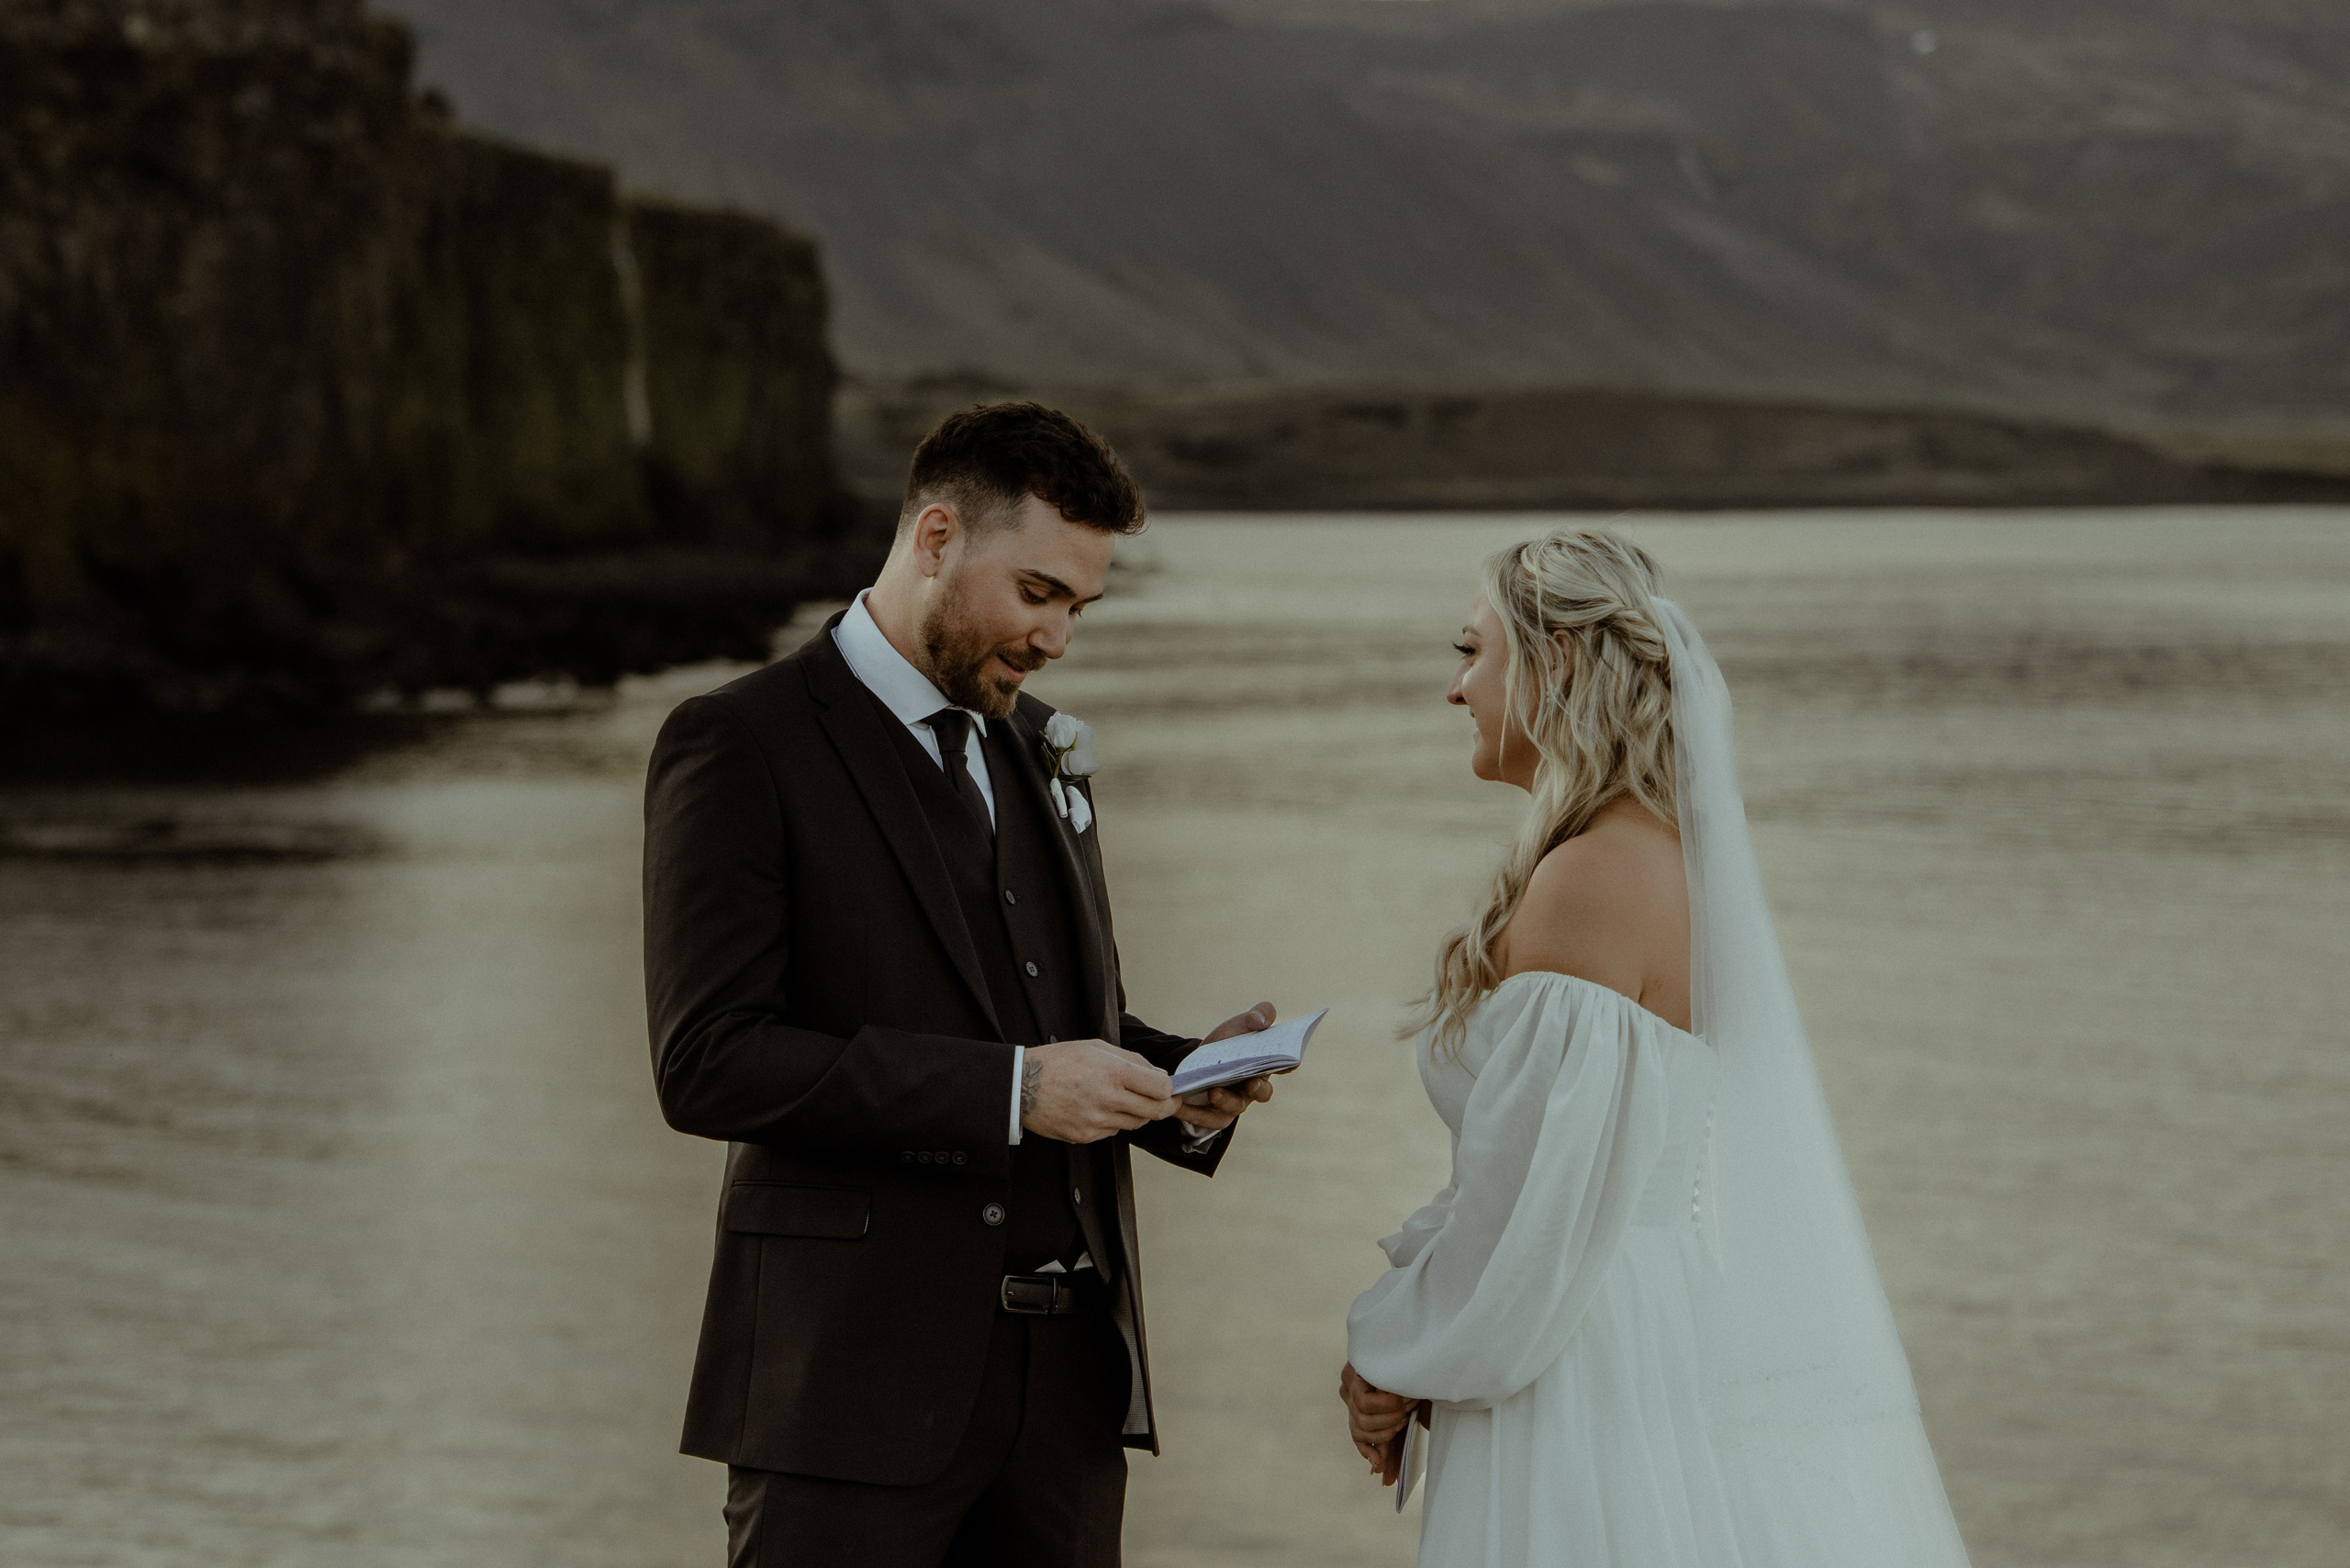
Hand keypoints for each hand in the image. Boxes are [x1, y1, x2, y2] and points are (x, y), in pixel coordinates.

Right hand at [1021, 1040, 1176, 1142]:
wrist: (1021, 1085)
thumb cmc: (1058, 1061)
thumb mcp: (1096, 1048)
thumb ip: (1132, 1060)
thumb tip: (1159, 1076)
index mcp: (1112, 1072)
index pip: (1161, 1089)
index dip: (1169, 1089)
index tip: (1169, 1088)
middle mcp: (1107, 1099)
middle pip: (1155, 1112)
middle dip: (1163, 1106)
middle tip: (1163, 1101)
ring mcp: (1096, 1121)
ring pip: (1135, 1123)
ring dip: (1136, 1112)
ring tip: (1120, 1098)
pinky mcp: (1085, 1136)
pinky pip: (1113, 1131)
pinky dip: (1113, 1121)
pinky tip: (1097, 1108)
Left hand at [1175, 1003, 1279, 1132]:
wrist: (1198, 1064)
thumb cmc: (1226, 1045)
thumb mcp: (1239, 1025)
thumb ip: (1258, 1014)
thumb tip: (1261, 1021)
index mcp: (1265, 1065)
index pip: (1285, 1066)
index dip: (1289, 1063)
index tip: (1290, 1060)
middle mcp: (1254, 1087)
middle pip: (1263, 1092)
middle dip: (1259, 1088)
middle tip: (1251, 1082)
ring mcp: (1236, 1104)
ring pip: (1235, 1107)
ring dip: (1225, 1100)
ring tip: (1213, 1091)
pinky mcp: (1215, 1116)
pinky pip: (1207, 1119)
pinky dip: (1194, 1113)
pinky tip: (1180, 1104)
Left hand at [1340, 1362, 1424, 1484]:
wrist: (1421, 1344)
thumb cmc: (1418, 1379)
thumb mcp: (1407, 1414)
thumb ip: (1394, 1444)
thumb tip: (1380, 1479)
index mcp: (1362, 1403)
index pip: (1358, 1433)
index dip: (1367, 1449)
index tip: (1378, 1464)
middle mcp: (1351, 1392)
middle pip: (1361, 1430)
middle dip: (1390, 1428)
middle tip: (1408, 1412)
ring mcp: (1349, 1381)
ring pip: (1364, 1419)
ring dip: (1391, 1415)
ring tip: (1407, 1400)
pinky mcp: (1352, 1373)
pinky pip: (1365, 1404)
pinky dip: (1386, 1404)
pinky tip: (1399, 1393)